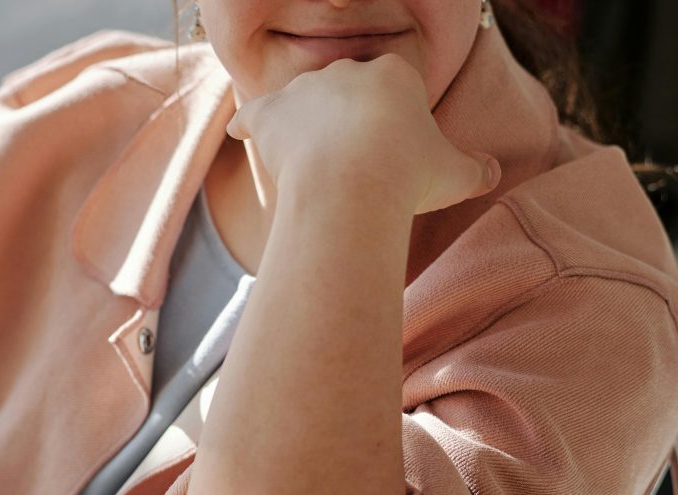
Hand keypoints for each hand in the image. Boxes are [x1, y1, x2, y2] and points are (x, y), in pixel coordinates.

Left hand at [227, 54, 500, 215]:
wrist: (352, 185)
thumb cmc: (407, 176)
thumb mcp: (456, 175)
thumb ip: (476, 169)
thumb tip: (493, 172)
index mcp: (394, 75)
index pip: (394, 85)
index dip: (393, 117)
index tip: (394, 147)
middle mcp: (347, 72)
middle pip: (348, 89)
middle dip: (351, 118)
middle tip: (356, 158)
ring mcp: (304, 90)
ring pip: (303, 99)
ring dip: (306, 122)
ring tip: (308, 154)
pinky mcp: (270, 113)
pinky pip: (254, 114)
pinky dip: (247, 124)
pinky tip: (239, 133)